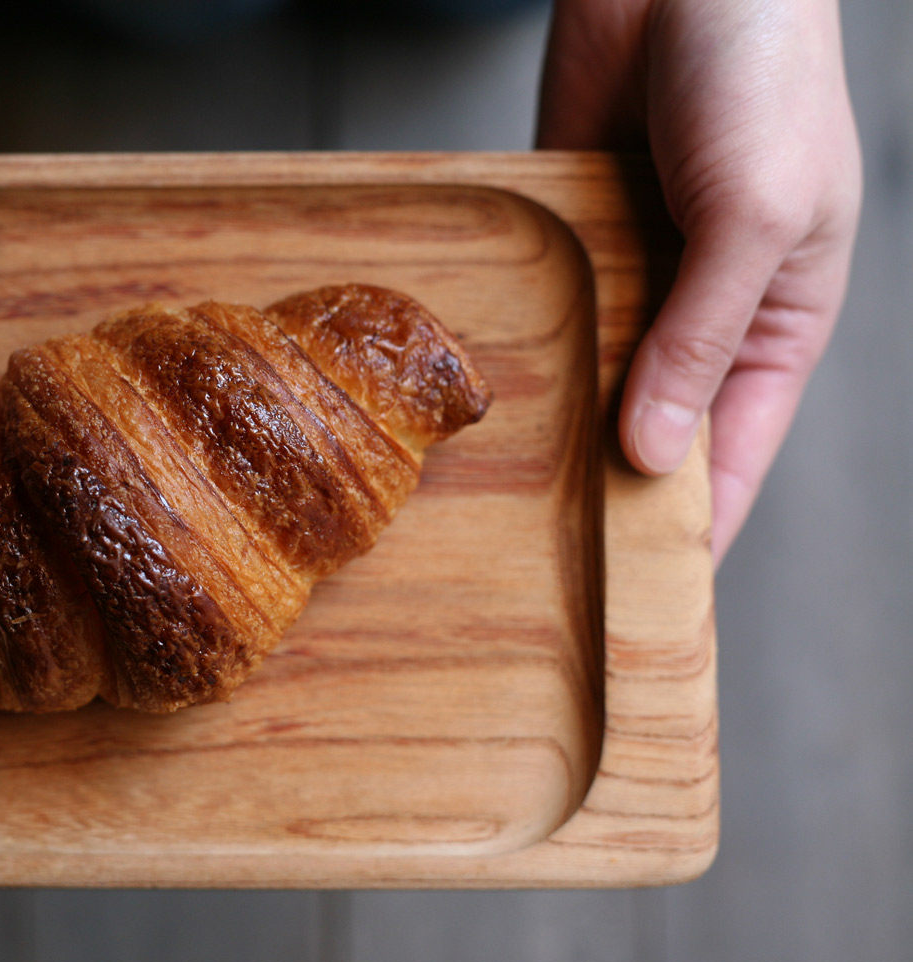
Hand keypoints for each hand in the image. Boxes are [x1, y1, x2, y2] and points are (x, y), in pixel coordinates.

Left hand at [537, 0, 860, 563]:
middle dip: (604, 494)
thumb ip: (703, 337)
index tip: (636, 606)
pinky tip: (469, 401)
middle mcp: (697, 315)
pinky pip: (542, 312)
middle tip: (540, 567)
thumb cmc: (761, 74)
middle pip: (648, 433)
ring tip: (489, 503)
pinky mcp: (569, 239)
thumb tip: (653, 454)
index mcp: (773, 325)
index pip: (729, 461)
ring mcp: (629, 279)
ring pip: (587, 381)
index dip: (689, 533)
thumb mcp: (756, 215)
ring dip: (549, 429)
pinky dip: (517, 352)